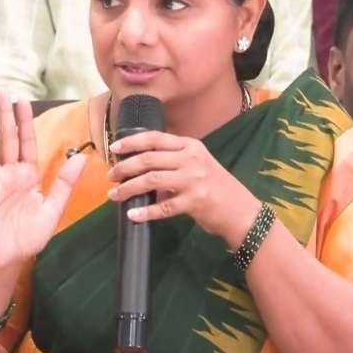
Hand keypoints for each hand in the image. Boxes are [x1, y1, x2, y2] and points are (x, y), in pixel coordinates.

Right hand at [0, 94, 86, 274]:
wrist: (8, 260)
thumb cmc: (28, 237)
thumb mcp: (53, 210)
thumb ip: (64, 184)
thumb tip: (80, 157)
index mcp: (28, 176)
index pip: (27, 143)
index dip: (25, 122)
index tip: (23, 100)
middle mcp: (9, 175)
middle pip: (6, 139)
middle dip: (4, 115)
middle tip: (0, 90)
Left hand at [107, 131, 259, 248]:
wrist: (241, 210)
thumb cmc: (216, 187)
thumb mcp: (198, 165)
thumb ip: (174, 161)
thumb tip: (140, 166)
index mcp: (191, 146)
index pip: (155, 138)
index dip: (131, 142)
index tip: (114, 148)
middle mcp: (192, 159)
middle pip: (149, 159)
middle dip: (125, 167)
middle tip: (111, 176)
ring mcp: (194, 180)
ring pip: (152, 180)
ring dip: (129, 188)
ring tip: (115, 195)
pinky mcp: (195, 201)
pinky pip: (164, 207)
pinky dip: (146, 211)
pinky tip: (133, 214)